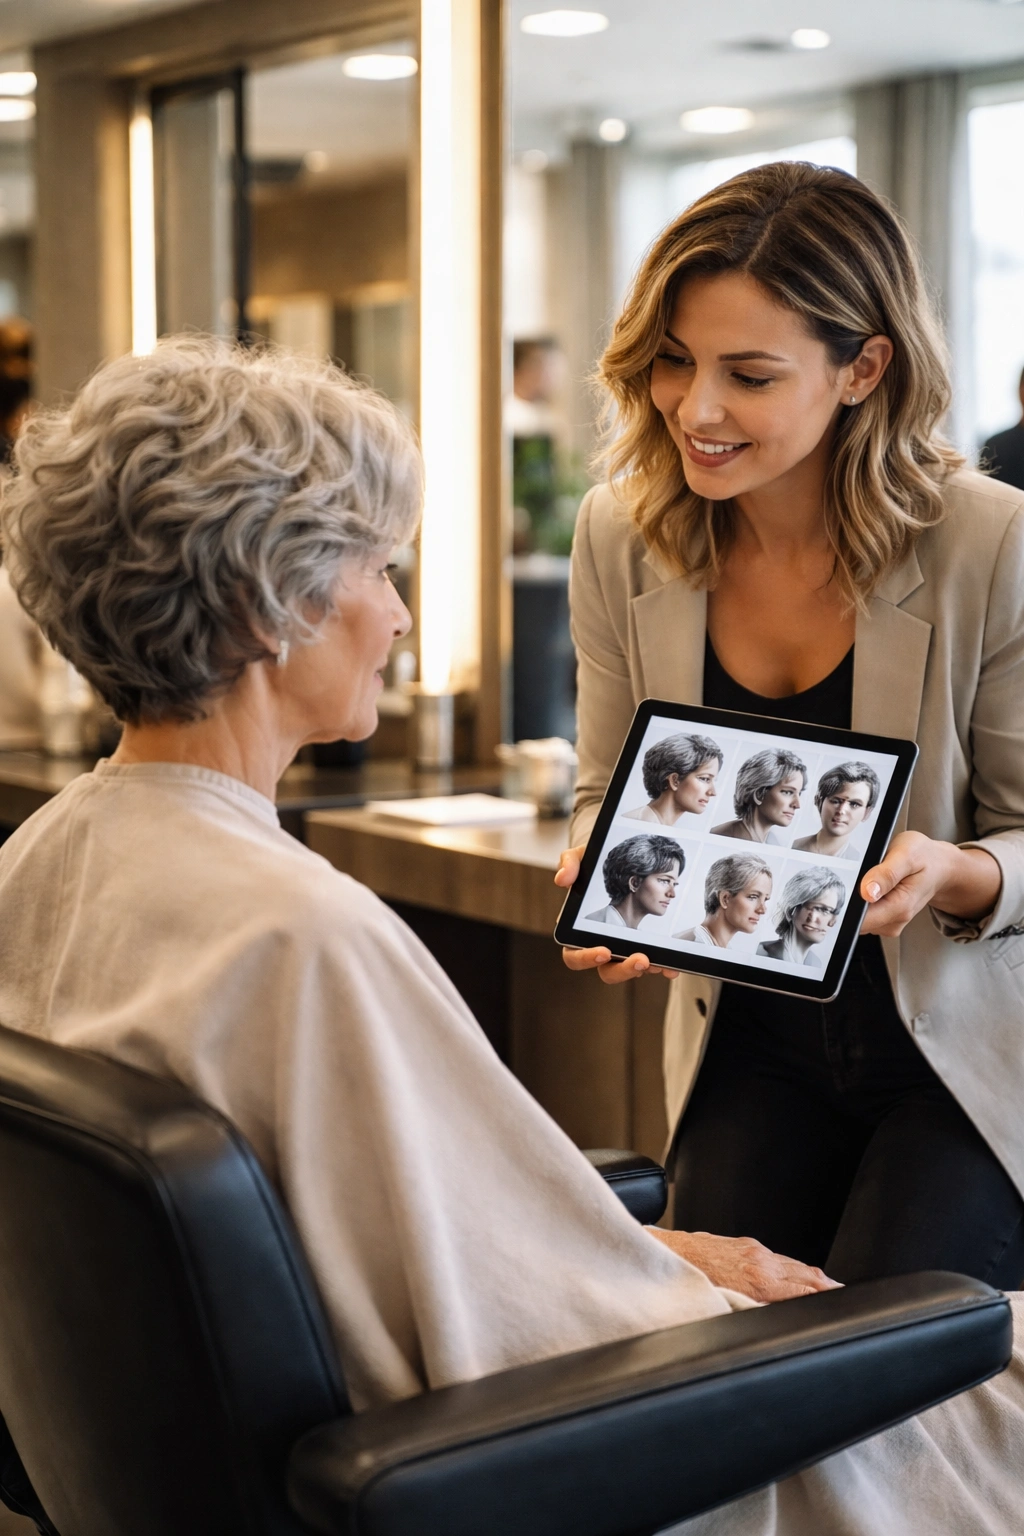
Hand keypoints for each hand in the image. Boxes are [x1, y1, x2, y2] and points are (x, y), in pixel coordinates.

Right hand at [555, 845, 679, 983]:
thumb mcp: (582, 857)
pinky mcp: (640, 947)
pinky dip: (661, 967)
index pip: (574, 955)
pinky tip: (670, 967)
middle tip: (641, 959)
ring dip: (643, 970)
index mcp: (578, 930)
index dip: (585, 958)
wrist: (623, 864)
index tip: (604, 952)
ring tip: (658, 963)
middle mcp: (599, 945)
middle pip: (606, 971)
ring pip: (628, 971)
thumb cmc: (596, 866)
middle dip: (623, 970)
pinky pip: (650, 964)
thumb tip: (562, 880)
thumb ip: (569, 863)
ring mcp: (621, 948)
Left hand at [648, 1228, 840, 1302]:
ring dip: (813, 1279)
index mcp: (759, 1281)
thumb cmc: (685, 1285)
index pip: (807, 1290)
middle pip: (808, 1275)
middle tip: (848, 1301)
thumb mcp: (723, 1309)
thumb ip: (752, 1314)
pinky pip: (776, 1258)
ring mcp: (752, 1250)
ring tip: (830, 1292)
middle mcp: (760, 1261)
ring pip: (794, 1265)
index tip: (847, 1306)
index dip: (830, 1298)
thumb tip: (771, 1323)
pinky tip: (795, 1278)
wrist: (662, 1253)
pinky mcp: (742, 1244)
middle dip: (830, 1288)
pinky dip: (793, 1269)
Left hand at [859, 831, 1000, 936]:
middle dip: (851, 898)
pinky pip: (863, 914)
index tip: (845, 887)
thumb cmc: (925, 857)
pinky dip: (862, 899)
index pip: (860, 920)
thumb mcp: (907, 854)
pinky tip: (875, 885)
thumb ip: (886, 874)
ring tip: (873, 877)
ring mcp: (890, 923)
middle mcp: (894, 921)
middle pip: (855, 919)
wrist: (940, 867)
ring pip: (857, 917)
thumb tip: (866, 892)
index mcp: (899, 907)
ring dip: (857, 898)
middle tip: (864, 873)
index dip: (846, 905)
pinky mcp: (885, 920)